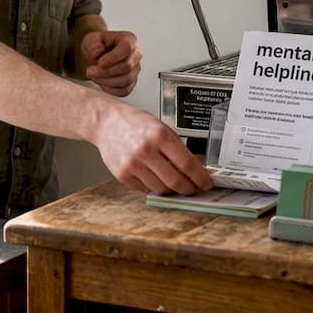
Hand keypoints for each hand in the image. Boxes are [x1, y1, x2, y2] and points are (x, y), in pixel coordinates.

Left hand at [80, 30, 141, 95]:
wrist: (97, 57)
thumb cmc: (96, 46)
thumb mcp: (90, 40)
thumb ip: (93, 44)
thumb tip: (98, 53)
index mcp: (128, 39)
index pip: (127, 48)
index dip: (113, 57)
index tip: (99, 63)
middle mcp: (136, 54)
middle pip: (127, 66)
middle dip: (106, 71)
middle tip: (90, 71)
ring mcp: (135, 69)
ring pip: (127, 80)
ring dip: (107, 81)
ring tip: (94, 76)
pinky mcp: (131, 82)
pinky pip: (124, 90)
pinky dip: (110, 89)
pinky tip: (101, 82)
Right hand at [92, 103, 212, 194]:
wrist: (106, 122)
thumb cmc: (135, 123)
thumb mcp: (161, 127)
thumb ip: (176, 148)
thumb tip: (194, 170)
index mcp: (159, 135)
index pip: (187, 164)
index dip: (200, 178)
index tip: (206, 183)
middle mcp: (145, 150)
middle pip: (175, 182)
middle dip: (189, 189)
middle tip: (193, 188)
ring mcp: (132, 164)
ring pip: (161, 189)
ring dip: (171, 189)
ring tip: (173, 182)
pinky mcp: (122, 175)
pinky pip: (145, 189)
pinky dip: (153, 187)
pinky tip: (155, 177)